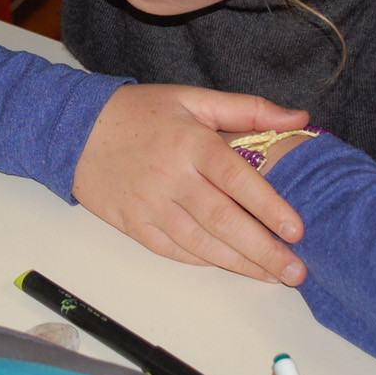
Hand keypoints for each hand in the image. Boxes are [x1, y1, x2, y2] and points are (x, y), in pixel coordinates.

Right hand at [72, 84, 309, 284]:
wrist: (75, 129)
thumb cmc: (139, 112)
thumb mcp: (193, 98)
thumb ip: (249, 109)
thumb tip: (299, 119)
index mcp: (192, 143)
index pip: (238, 179)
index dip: (269, 206)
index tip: (297, 230)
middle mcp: (172, 176)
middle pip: (223, 220)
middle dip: (263, 250)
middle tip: (296, 271)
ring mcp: (151, 204)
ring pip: (201, 243)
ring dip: (240, 264)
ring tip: (272, 276)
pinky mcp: (133, 224)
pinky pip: (174, 250)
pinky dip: (204, 261)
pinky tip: (230, 267)